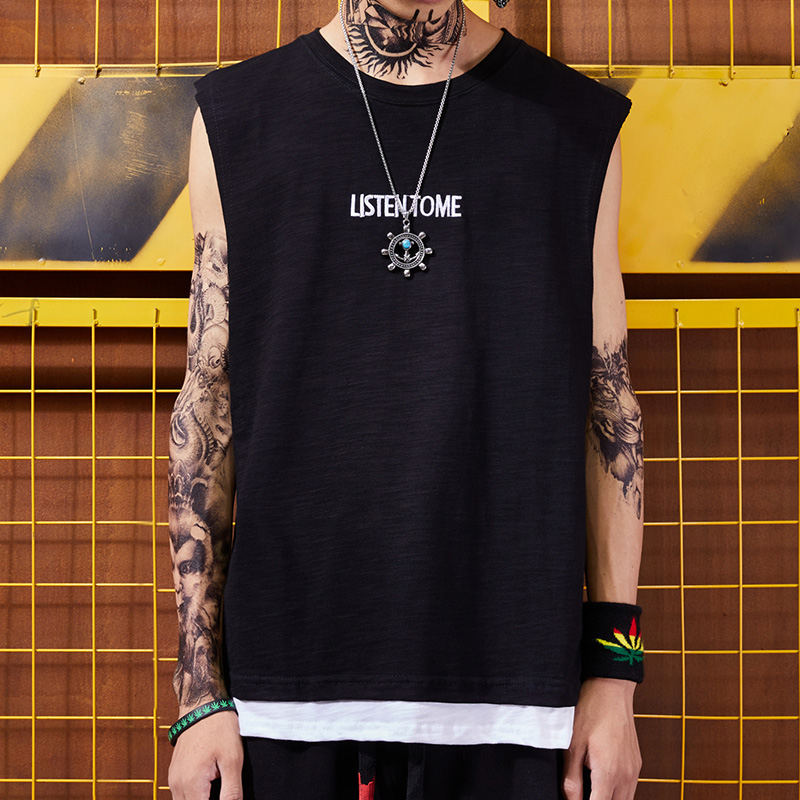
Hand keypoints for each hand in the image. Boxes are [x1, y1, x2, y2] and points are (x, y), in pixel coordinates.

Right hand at [168, 710, 243, 799]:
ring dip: (200, 799)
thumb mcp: (232, 760)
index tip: (226, 796)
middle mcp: (177, 784)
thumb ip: (231, 792)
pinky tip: (209, 785)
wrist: (203, 705)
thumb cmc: (218, 727)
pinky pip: (182, 794)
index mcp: (191, 784)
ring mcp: (174, 778)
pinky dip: (195, 795)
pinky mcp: (175, 773)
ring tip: (218, 786)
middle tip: (223, 789)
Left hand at [562, 678, 640, 799]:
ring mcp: (634, 770)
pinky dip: (616, 793)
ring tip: (590, 790)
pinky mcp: (636, 764)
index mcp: (609, 773)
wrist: (611, 688)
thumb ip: (571, 778)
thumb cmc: (591, 710)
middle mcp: (626, 775)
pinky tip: (600, 784)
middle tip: (582, 794)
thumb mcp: (572, 744)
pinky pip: (629, 789)